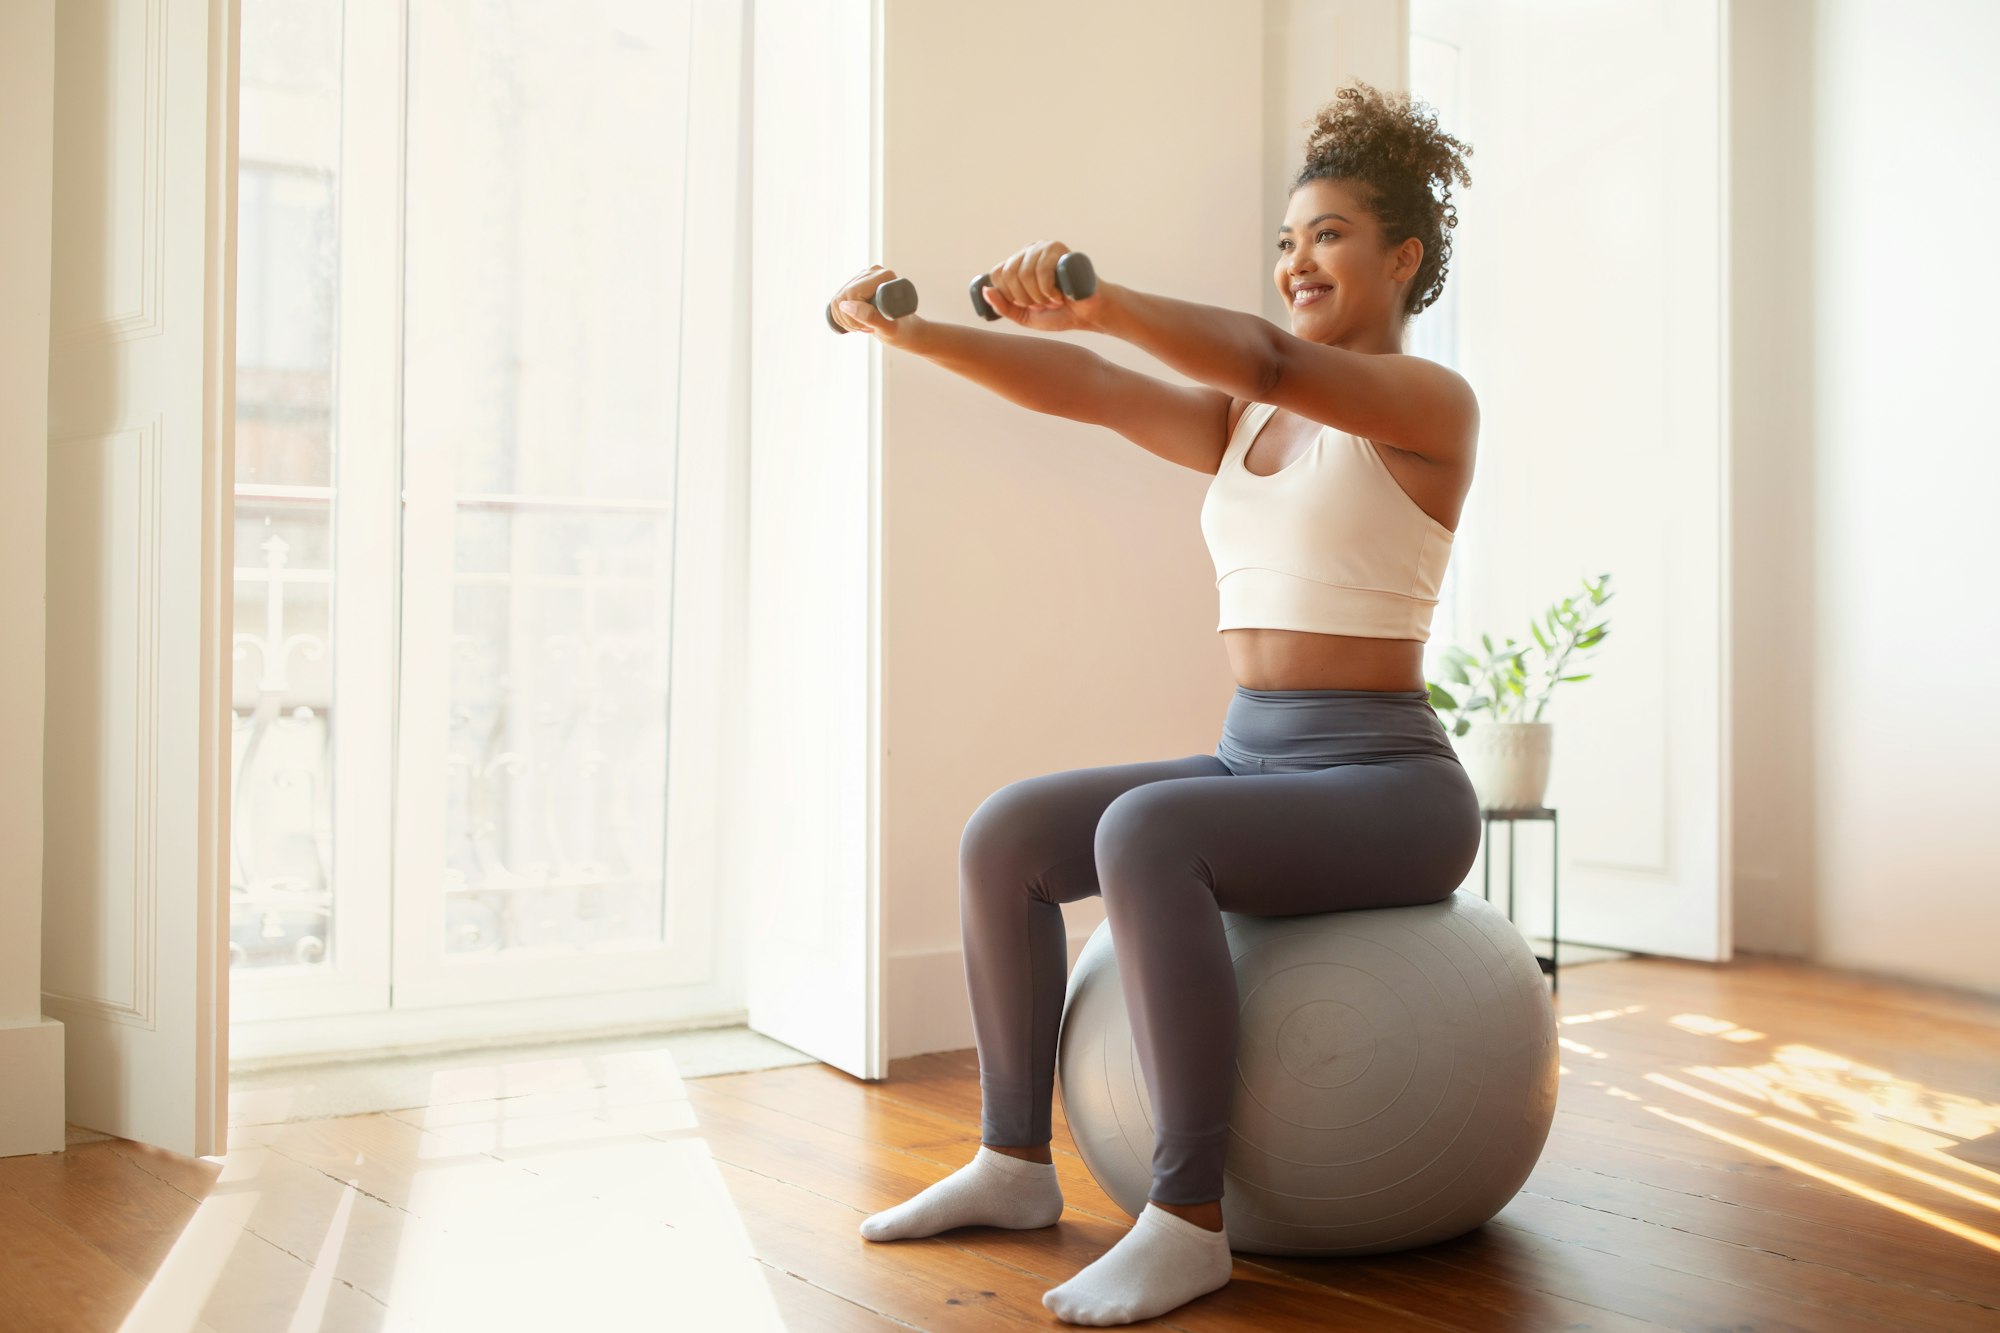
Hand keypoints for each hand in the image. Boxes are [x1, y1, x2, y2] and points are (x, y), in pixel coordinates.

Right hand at [829, 264, 924, 347]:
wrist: (905, 330)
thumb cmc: (901, 330)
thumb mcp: (887, 328)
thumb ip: (869, 316)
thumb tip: (846, 305)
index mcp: (883, 277)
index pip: (852, 293)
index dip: (854, 314)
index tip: (867, 327)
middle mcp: (871, 272)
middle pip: (843, 296)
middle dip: (849, 319)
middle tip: (866, 328)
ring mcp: (862, 277)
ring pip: (838, 300)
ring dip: (846, 319)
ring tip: (864, 326)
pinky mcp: (855, 284)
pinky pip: (837, 300)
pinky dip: (842, 317)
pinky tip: (856, 321)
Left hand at [976, 240, 1100, 332]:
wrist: (1089, 314)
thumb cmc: (1059, 313)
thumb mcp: (1024, 316)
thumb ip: (1003, 307)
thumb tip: (986, 291)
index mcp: (1019, 263)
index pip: (997, 274)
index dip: (1009, 295)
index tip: (1027, 304)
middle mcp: (1030, 251)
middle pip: (1009, 273)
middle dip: (1024, 298)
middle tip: (1042, 304)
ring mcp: (1044, 247)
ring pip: (1024, 274)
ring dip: (1038, 297)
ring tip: (1053, 300)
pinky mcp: (1060, 249)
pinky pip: (1042, 271)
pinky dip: (1049, 291)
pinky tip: (1060, 295)